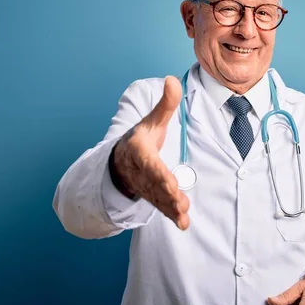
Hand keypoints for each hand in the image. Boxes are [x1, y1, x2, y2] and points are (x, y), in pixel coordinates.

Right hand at [112, 76, 190, 229]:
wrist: (121, 160)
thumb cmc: (141, 138)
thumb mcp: (152, 120)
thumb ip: (165, 104)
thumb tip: (172, 79)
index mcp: (138, 150)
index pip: (149, 163)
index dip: (158, 173)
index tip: (170, 183)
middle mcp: (139, 170)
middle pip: (153, 183)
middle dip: (166, 193)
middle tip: (179, 201)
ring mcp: (145, 185)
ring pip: (157, 197)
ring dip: (170, 207)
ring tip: (183, 214)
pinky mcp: (152, 196)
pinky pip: (161, 206)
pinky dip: (171, 215)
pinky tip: (183, 224)